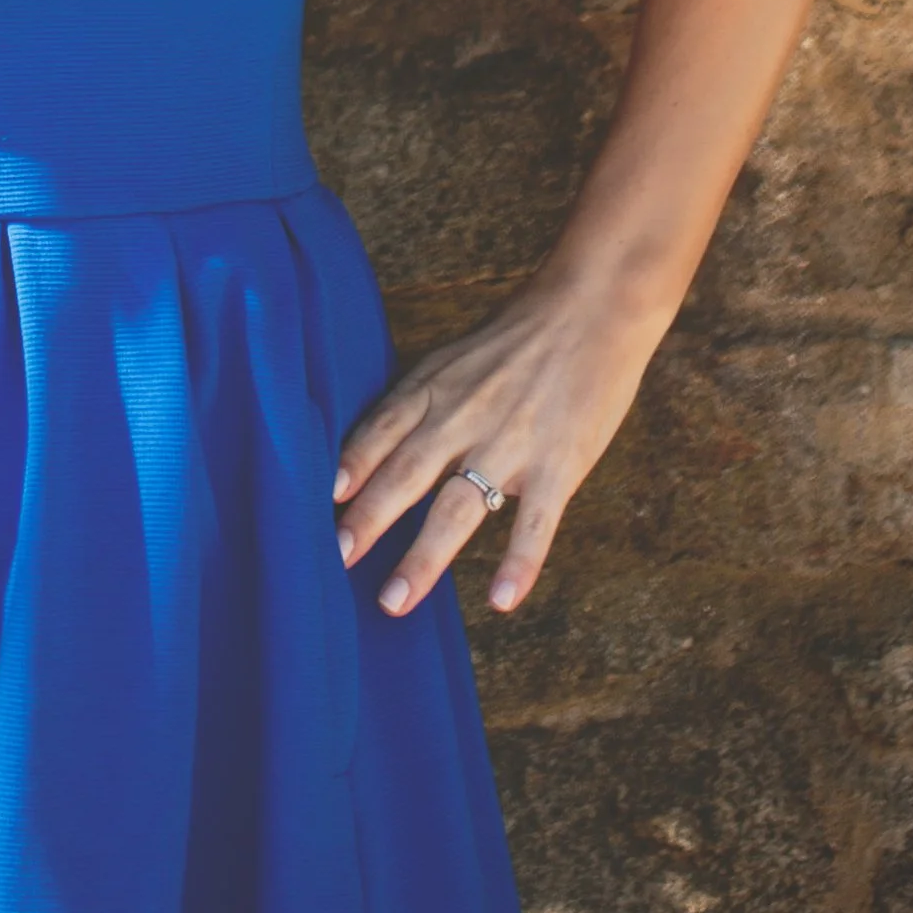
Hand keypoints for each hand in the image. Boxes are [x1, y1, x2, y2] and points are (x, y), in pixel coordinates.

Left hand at [332, 272, 658, 620]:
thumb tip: (366, 450)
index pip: (380, 432)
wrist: (592, 310)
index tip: (320, 505)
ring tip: (394, 602)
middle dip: (369, 520)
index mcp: (434, 389)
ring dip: (423, 558)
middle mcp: (463, 418)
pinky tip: (501, 600)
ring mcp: (510, 444)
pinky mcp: (558, 466)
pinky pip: (535, 522)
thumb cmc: (516, 340)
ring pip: (458, 508)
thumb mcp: (453, 359)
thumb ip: (416, 403)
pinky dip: (518, 561)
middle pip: (406, 475)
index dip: (351, 468)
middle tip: (336, 561)